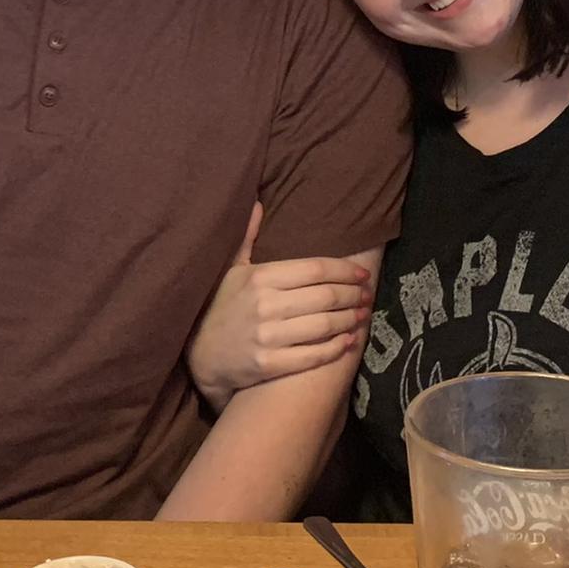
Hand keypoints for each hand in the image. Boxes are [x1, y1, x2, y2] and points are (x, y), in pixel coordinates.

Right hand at [187, 202, 374, 412]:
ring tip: (363, 314)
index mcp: (260, 277)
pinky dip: (336, 348)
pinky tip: (349, 340)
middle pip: (325, 296)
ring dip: (350, 319)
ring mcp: (267, 336)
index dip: (344, 271)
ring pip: (323, 325)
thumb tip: (258, 203)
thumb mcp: (231, 270)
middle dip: (353, 295)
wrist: (200, 356)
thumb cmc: (221, 307)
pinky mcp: (268, 364)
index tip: (362, 274)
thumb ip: (247, 237)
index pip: (315, 269)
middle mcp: (265, 305)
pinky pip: (313, 355)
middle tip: (368, 295)